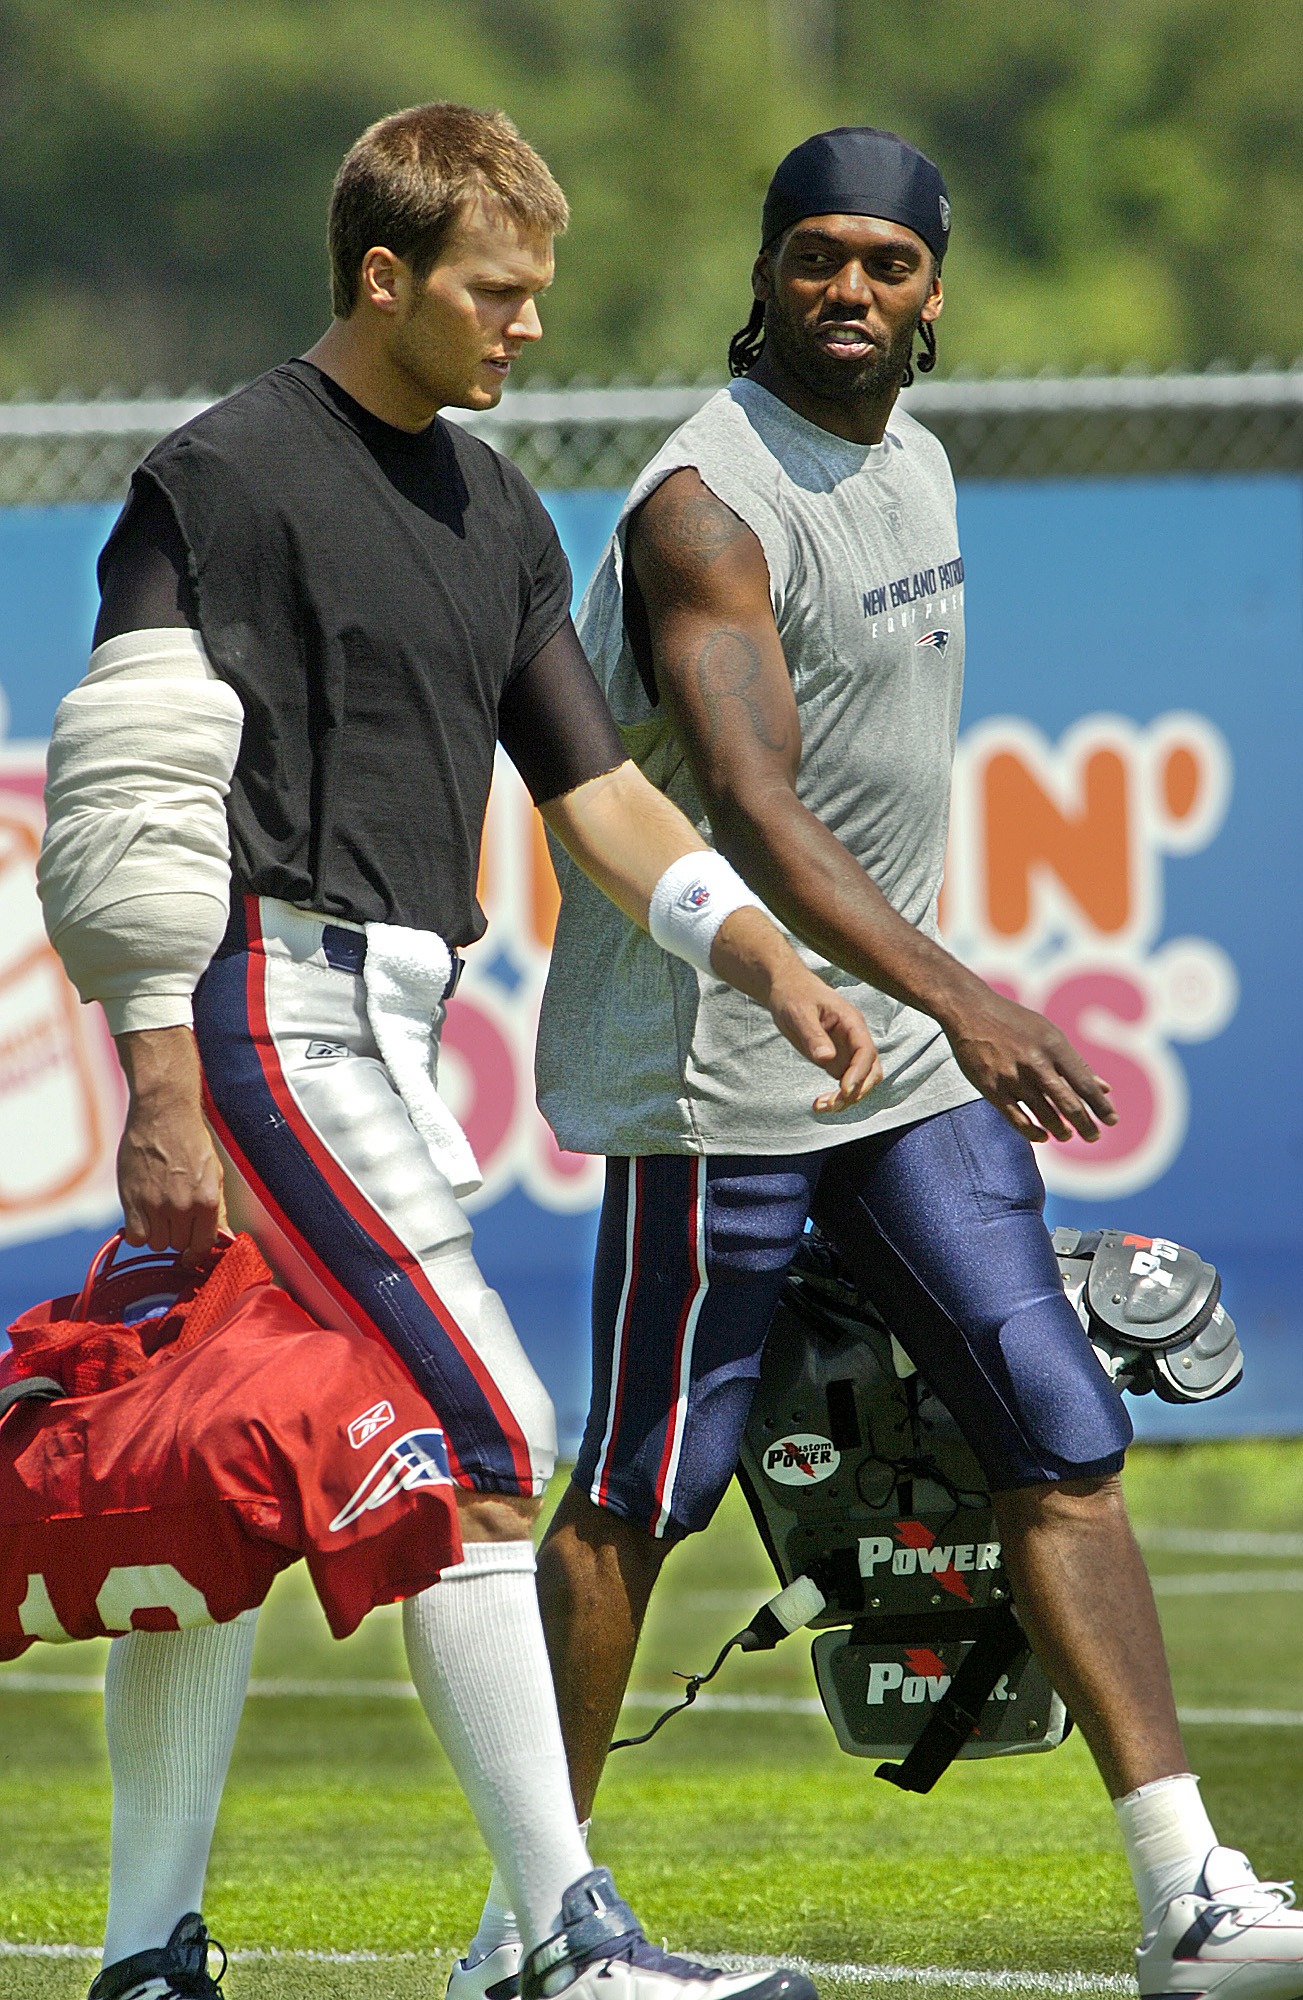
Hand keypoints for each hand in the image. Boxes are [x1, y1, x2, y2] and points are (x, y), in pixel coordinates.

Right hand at [114, 1026, 224, 1256]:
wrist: (163, 1115)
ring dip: (158, 1233)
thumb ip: (217, 1209)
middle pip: (178, 1245)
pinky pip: (135, 1237)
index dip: (197, 1253)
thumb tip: (223, 1238)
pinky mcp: (132, 1200)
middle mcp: (183, 1206)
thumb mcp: (214, 1174)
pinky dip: (139, 1232)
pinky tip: (143, 1217)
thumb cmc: (191, 1142)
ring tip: (159, 1212)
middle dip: (178, 1236)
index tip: (191, 1254)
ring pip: (157, 1243)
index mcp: (207, 1201)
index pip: (203, 1245)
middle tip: (174, 1217)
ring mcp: (156, 1204)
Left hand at [710, 907, 881, 1111]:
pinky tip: (819, 1104)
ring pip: (861, 1081)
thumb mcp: (799, 1012)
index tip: (844, 1090)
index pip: (866, 1051)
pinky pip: (845, 1083)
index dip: (859, 1072)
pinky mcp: (837, 1059)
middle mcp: (854, 1038)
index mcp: (851, 1022)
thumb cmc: (793, 994)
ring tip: (821, 1107)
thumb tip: (826, 1060)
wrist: (785, 988)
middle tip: (832, 1104)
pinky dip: (837, 1097)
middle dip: (856, 1090)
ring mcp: (847, 1050)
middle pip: (871, 1070)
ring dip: (848, 1098)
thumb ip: (813, 1035)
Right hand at [940, 982, 1115, 1142]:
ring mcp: (1013, 1077)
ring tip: (1066, 1135)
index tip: (1112, 1120)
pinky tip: (1043, 1136)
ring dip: (1061, 1131)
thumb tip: (1105, 1089)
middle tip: (1094, 1137)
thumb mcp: (1050, 1035)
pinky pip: (1017, 1120)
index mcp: (1054, 1046)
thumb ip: (1076, 1063)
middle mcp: (1036, 1063)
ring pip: (1045, 1116)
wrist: (970, 1011)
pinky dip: (1033, 1133)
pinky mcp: (992, 1089)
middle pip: (1069, 1104)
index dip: (1101, 1106)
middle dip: (1086, 1125)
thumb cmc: (1015, 1022)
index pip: (1085, 1084)